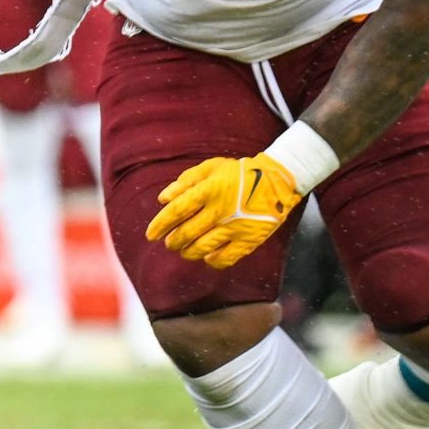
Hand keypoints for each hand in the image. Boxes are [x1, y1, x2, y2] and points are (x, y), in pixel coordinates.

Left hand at [146, 154, 305, 267]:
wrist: (277, 181)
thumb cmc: (239, 172)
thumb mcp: (211, 168)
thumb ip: (185, 182)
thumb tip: (162, 199)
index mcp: (208, 190)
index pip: (176, 211)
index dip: (160, 225)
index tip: (150, 235)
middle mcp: (220, 210)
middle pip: (186, 233)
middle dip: (173, 241)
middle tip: (170, 242)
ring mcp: (235, 227)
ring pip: (202, 248)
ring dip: (188, 252)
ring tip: (184, 250)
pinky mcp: (249, 239)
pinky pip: (226, 258)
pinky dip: (213, 260)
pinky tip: (207, 257)